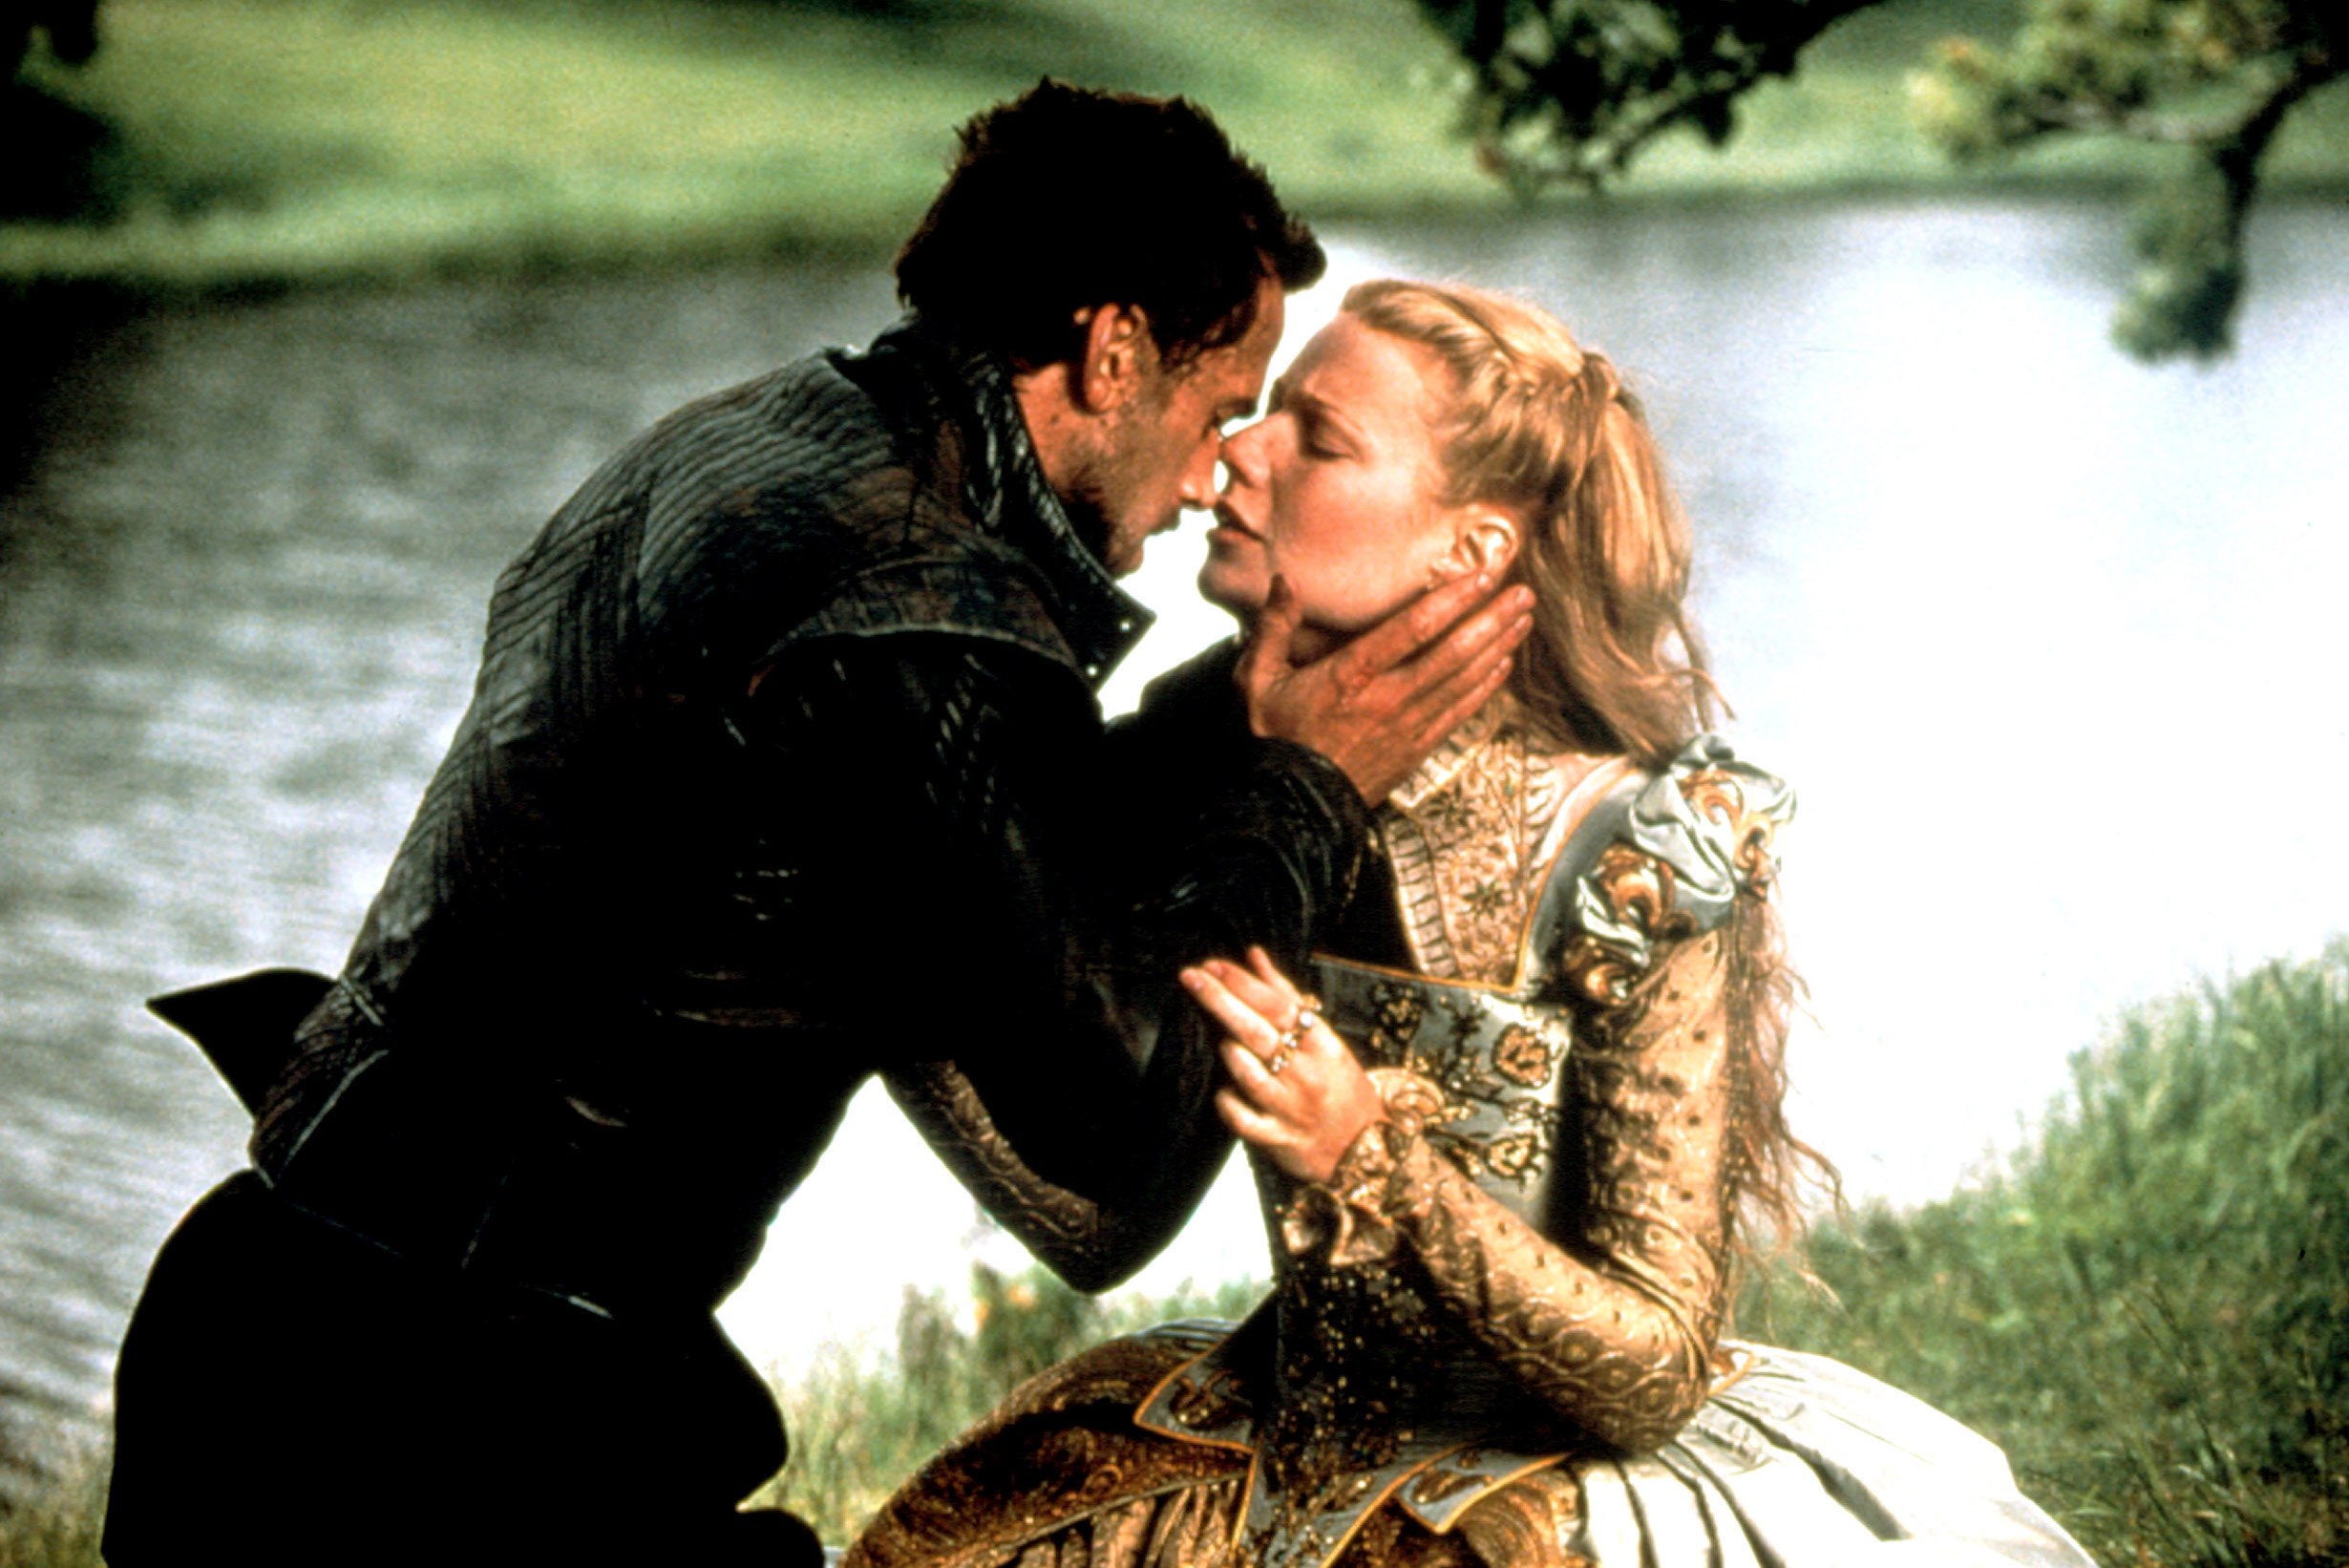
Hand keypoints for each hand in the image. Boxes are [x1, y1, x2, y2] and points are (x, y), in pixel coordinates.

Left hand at [1180, 946, 1384, 1183]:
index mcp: (1322, 1044)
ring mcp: (1291, 1108)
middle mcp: (1307, 1074)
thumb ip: (1286, 997)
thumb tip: (1253, 955)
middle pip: (1257, 1032)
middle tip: (1190, 977)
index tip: (1213, 965)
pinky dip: (1227, 1102)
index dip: (1243, 983)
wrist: (1368, 1150)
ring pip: (1248, 1074)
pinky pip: (1242, 1119)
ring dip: (1229, 1052)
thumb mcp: (1325, 1039)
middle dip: (1220, 1001)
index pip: (1278, 1005)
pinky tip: (1222, 1092)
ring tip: (1221, 1040)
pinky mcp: (1278, 1139)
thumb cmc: (1341, 1088)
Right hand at [1238, 571, 1534, 804]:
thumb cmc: (1274, 740)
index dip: (1452, 599)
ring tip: (1523, 620)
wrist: (1293, 808)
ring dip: (1497, 647)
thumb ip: (1273, 628)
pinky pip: (1460, 711)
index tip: (1482, 574)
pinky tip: (1503, 665)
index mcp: (1351, 675)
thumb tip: (1285, 582)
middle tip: (1523, 593)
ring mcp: (1407, 725)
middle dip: (1491, 619)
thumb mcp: (1256, 681)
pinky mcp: (1416, 748)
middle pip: (1453, 651)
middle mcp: (1388, 697)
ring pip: (1463, 680)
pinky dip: (1485, 686)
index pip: (1412, 628)